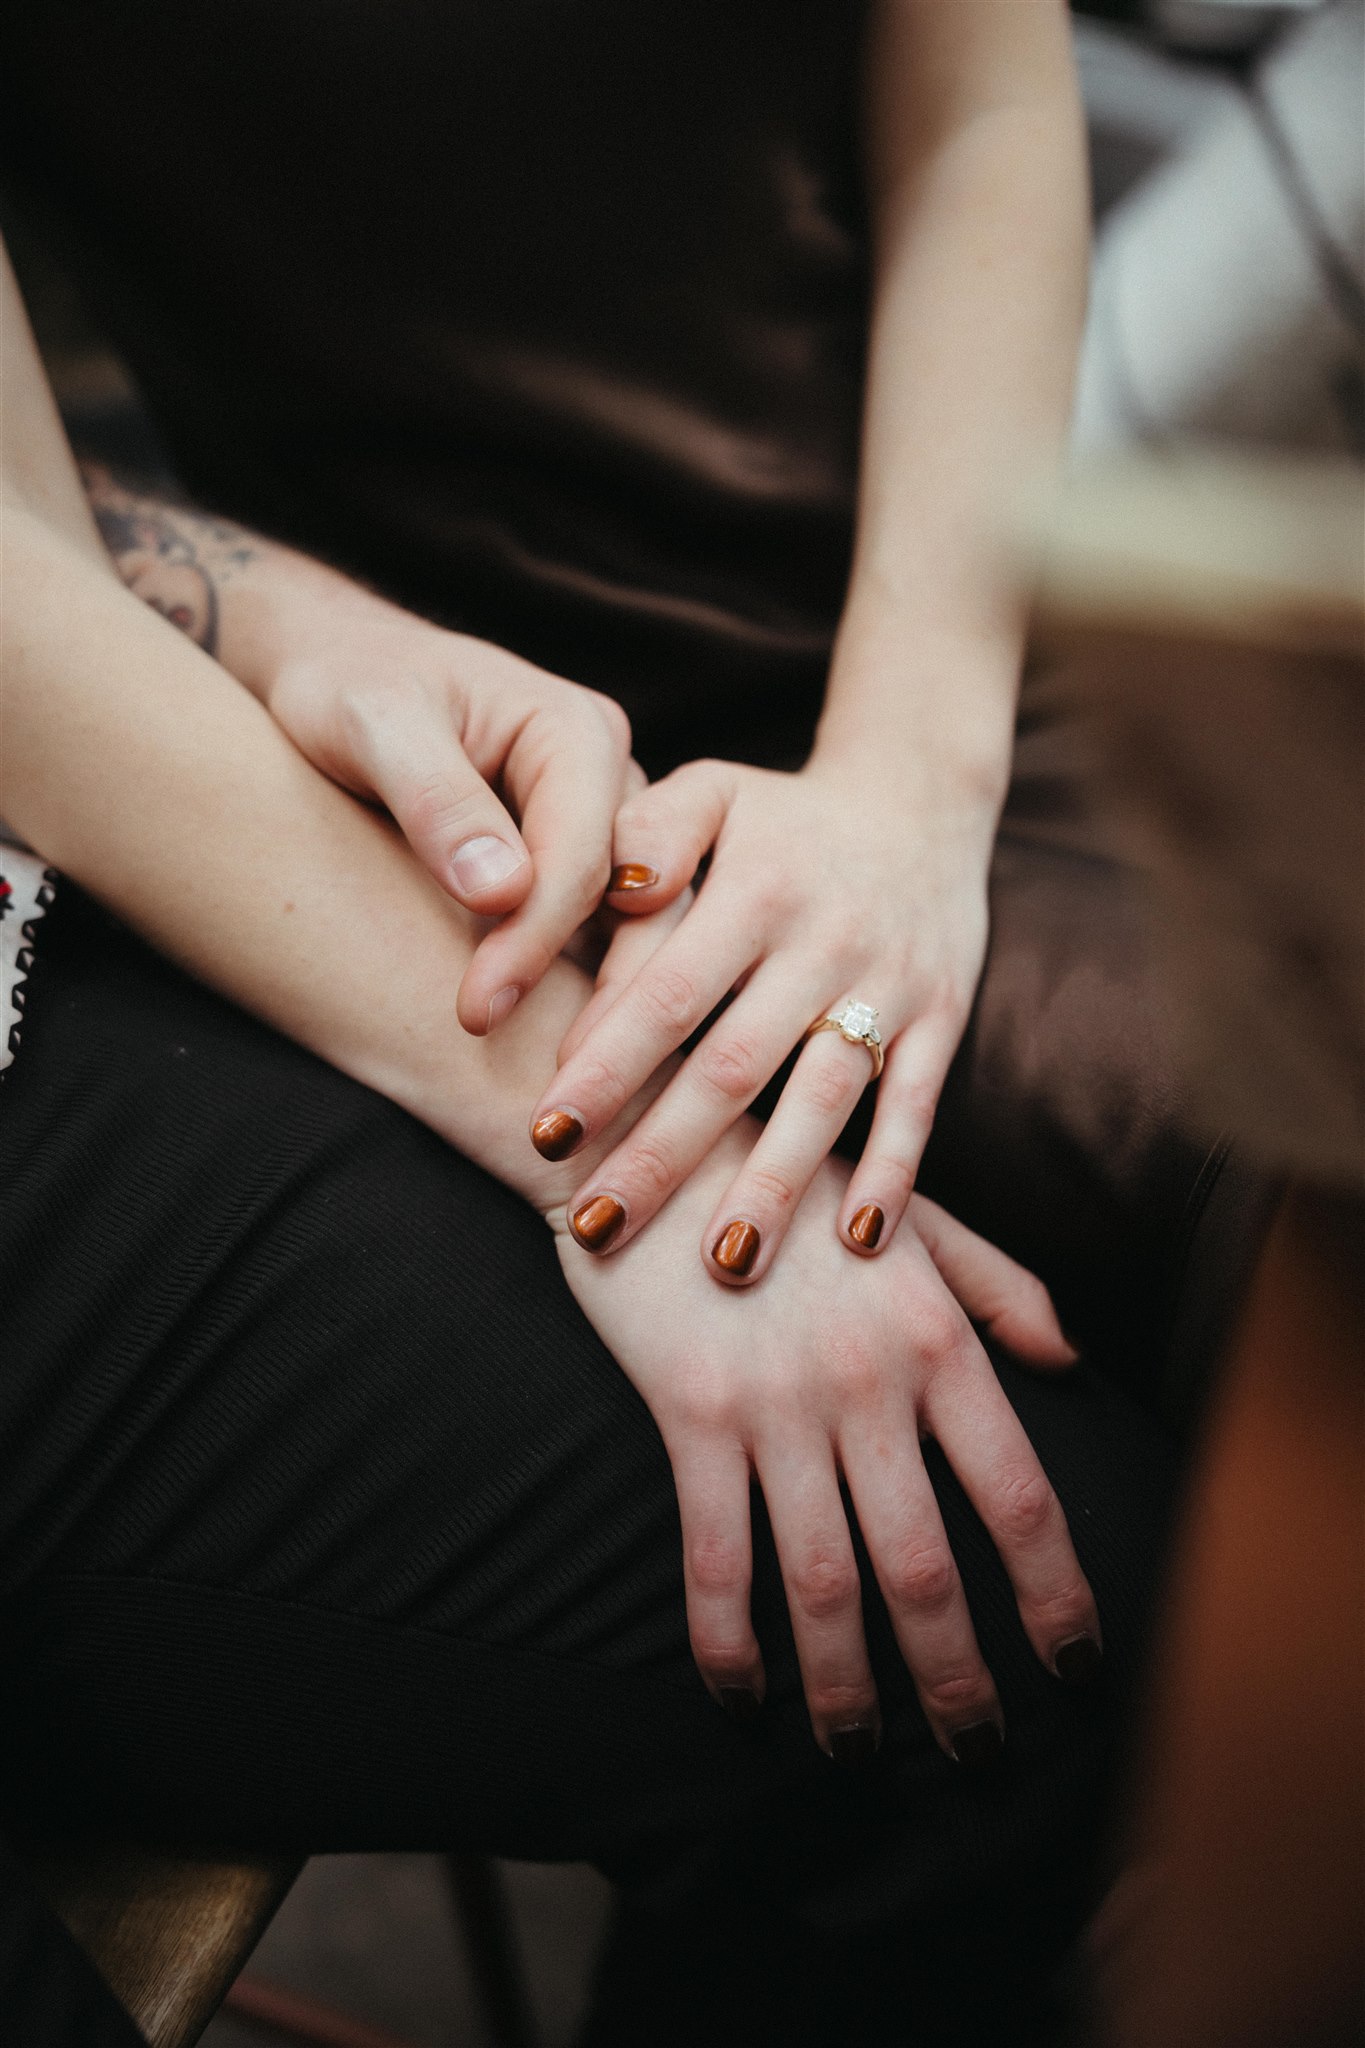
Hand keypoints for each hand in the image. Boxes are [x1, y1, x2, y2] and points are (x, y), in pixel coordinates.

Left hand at [253, 583, 634, 1032]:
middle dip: (573, 987)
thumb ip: (436, 800)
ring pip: (627, 929)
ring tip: (536, 1073)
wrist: (337, 672)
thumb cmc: (347, 685)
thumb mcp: (373, 721)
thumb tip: (501, 893)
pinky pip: (600, 938)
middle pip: (625, 902)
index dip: (534, 940)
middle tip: (505, 1055)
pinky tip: (537, 1048)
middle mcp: (613, 779)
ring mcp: (606, 827)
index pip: (581, 856)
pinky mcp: (582, 868)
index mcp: (578, 730)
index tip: (476, 1011)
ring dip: (586, 1001)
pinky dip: (572, 991)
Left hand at [530, 752, 995, 1277]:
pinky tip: (856, 1241)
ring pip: (825, 1098)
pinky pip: (918, 1104)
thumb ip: (650, 833)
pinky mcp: (944, 1016)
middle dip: (663, 1152)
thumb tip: (612, 895)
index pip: (668, 990)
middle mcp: (825, 940)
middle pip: (734, 1064)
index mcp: (755, 888)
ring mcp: (889, 985)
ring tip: (723, 1263)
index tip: (547, 1133)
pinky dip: (894, 1173)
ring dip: (775, 1185)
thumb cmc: (780, 816)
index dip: (606, 1065)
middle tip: (597, 1226)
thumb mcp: (712, 791)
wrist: (920, 800)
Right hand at [550, 1126, 1096, 1758]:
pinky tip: (742, 1695)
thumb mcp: (915, 1217)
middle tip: (975, 1752)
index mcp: (939, 1338)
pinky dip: (730, 1641)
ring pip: (826, 1583)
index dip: (1055, 1597)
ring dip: (847, 1689)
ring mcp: (776, 1402)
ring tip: (860, 1752)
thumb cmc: (794, 1180)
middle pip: (927, 1569)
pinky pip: (717, 1556)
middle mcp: (869, 1382)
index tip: (1075, 1667)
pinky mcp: (689, 1414)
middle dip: (957, 1682)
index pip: (1019, 1496)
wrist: (658, 1131)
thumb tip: (1070, 1360)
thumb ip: (999, 1289)